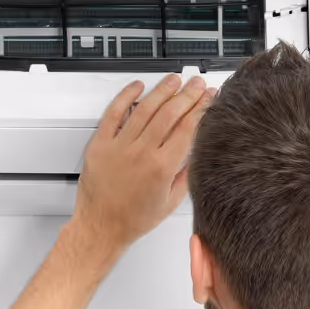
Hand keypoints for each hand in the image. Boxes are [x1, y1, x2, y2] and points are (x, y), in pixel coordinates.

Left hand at [71, 74, 211, 250]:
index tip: (209, 99)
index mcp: (162, 167)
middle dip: (187, 94)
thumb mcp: (170, 202)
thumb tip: (195, 153)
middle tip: (197, 84)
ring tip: (174, 80)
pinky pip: (114, 113)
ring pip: (145, 108)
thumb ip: (185, 175)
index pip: (188, 127)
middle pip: (170, 112)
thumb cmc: (132, 220)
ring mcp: (119, 146)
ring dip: (162, 90)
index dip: (201, 108)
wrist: (100, 228)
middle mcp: (141, 153)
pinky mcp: (100, 144)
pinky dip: (126, 96)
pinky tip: (137, 87)